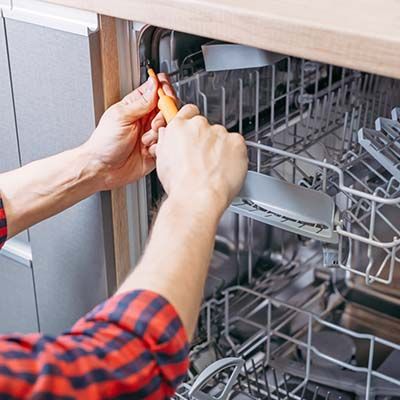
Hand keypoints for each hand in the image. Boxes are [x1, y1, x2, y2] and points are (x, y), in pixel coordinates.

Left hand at [83, 74, 176, 189]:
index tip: (165, 96)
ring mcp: (152, 134)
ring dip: (158, 133)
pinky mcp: (157, 149)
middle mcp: (146, 118)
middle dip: (163, 115)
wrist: (103, 169)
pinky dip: (159, 147)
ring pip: (170, 127)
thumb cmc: (105, 143)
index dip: (164, 90)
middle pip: (168, 107)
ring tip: (145, 140)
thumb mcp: (121, 116)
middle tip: (152, 124)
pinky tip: (147, 150)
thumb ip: (141, 101)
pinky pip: (168, 144)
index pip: (157, 89)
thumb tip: (154, 83)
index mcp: (136, 105)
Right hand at [154, 105, 247, 214]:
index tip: (194, 131)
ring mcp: (220, 133)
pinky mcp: (236, 142)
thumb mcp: (162, 161)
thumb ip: (167, 142)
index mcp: (179, 127)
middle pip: (206, 127)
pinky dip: (235, 155)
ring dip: (220, 149)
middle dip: (207, 140)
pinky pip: (237, 145)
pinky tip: (226, 168)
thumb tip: (168, 135)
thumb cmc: (181, 185)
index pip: (189, 111)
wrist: (198, 197)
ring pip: (222, 137)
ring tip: (214, 169)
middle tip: (203, 159)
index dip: (192, 122)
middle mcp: (199, 126)